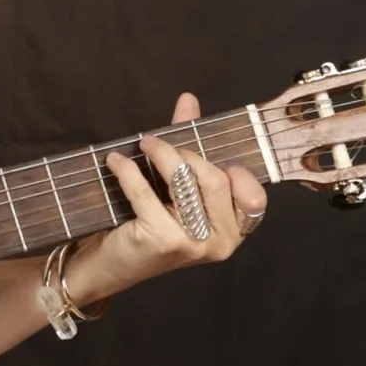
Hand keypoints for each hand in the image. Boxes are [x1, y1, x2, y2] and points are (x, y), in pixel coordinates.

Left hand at [67, 92, 266, 309]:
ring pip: (186, 183)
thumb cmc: (149, 225)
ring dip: (161, 155)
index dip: (237, 173)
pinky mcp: (162, 241)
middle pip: (216, 180)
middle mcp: (222, 242)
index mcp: (234, 231)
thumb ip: (189, 145)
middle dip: (187, 154)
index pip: (253, 196)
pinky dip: (128, 171)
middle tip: (158, 143)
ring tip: (143, 144)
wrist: (112, 266)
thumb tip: (189, 100)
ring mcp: (194, 245)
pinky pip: (147, 194)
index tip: (209, 156)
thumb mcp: (176, 188)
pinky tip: (115, 161)